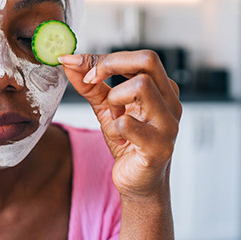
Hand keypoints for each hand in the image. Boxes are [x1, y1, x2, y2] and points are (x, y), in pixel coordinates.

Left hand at [59, 51, 181, 199]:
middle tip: (92, 79)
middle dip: (111, 65)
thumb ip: (90, 84)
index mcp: (162, 89)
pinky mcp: (158, 147)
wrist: (138, 183)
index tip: (79, 65)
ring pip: (141, 86)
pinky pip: (127, 123)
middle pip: (148, 60)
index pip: (140, 57)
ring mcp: (168, 124)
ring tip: (113, 116)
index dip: (106, 58)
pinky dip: (113, 129)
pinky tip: (118, 138)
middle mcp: (171, 102)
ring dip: (115, 98)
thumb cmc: (128, 142)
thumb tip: (69, 60)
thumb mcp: (106, 107)